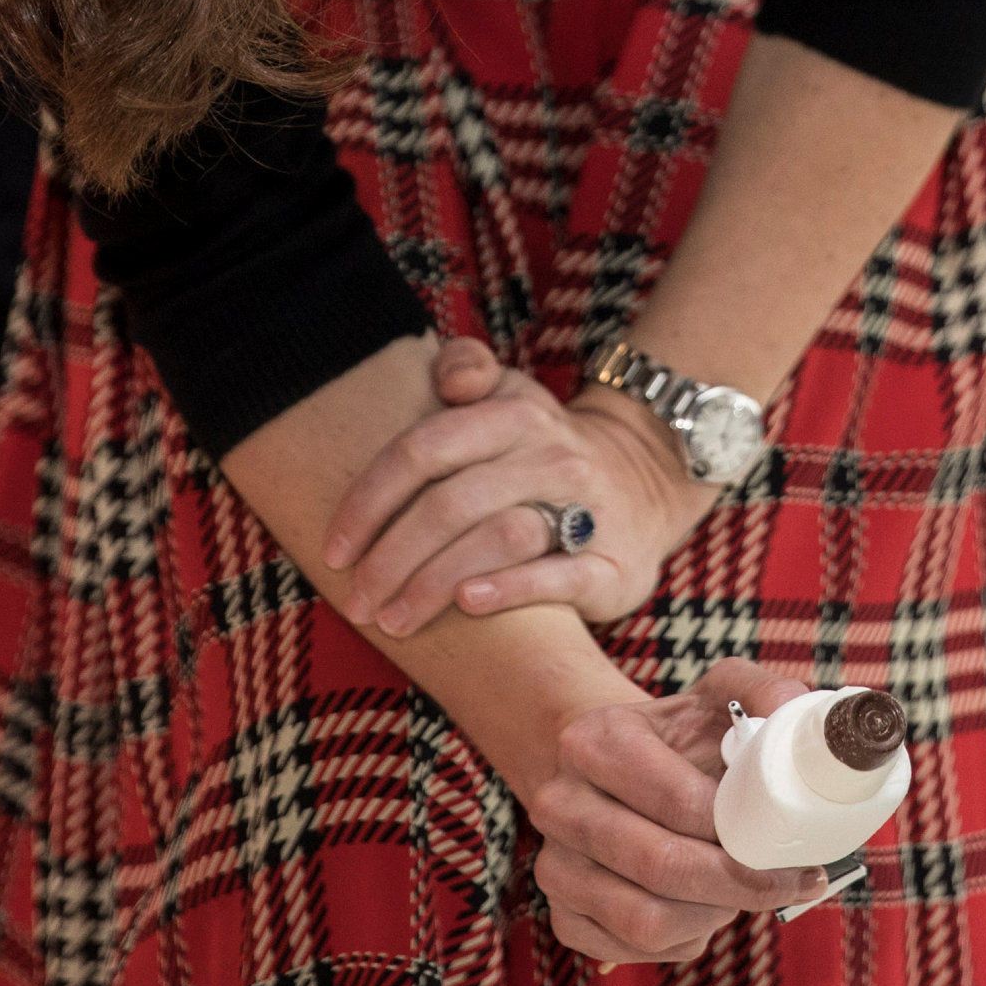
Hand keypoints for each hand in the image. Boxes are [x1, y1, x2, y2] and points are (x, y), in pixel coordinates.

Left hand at [320, 339, 704, 637]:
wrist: (649, 481)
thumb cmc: (544, 447)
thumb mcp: (512, 394)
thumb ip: (468, 368)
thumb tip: (450, 379)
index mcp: (516, 414)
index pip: (425, 448)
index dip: (371, 499)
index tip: (335, 548)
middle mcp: (552, 457)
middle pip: (453, 503)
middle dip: (391, 556)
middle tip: (356, 600)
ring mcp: (586, 509)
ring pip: (500, 538)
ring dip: (435, 581)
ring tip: (393, 617)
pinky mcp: (611, 563)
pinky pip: (560, 575)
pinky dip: (510, 589)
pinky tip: (467, 604)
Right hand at [523, 659, 827, 961]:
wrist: (617, 770)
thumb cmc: (680, 737)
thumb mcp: (720, 698)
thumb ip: (767, 695)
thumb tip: (799, 712)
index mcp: (594, 740)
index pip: (677, 802)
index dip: (741, 830)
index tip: (787, 841)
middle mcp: (560, 802)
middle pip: (661, 866)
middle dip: (738, 883)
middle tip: (786, 880)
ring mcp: (554, 864)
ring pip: (646, 920)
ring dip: (712, 915)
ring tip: (742, 891)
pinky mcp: (564, 916)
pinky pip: (633, 949)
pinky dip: (684, 940)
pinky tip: (706, 909)